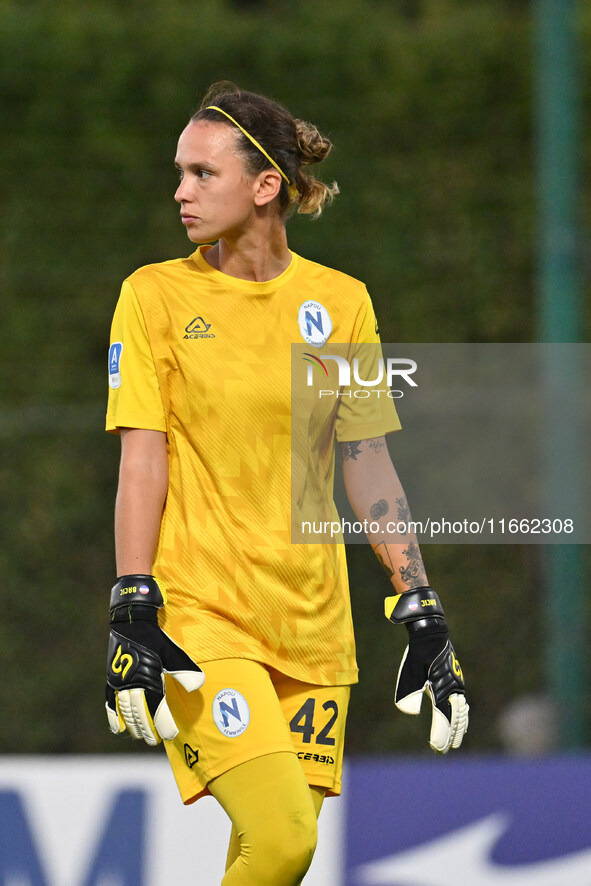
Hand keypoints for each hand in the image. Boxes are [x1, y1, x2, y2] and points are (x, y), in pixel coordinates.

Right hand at [106, 575, 203, 745]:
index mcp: (148, 677)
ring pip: (125, 711)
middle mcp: (131, 683)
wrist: (132, 621)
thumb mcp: (173, 651)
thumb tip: (198, 688)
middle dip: (148, 729)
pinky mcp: (111, 679)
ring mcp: (119, 682)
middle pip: (140, 713)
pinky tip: (119, 729)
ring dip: (133, 725)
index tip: (171, 735)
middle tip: (155, 741)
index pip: (156, 708)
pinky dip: (114, 716)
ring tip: (141, 736)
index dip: (163, 723)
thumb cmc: (156, 637)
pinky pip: (110, 702)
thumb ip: (184, 670)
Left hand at [385, 587, 468, 753]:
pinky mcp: (456, 681)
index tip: (436, 749)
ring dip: (458, 729)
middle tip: (442, 750)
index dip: (441, 736)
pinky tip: (461, 720)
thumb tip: (410, 712)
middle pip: (455, 720)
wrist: (431, 634)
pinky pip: (462, 704)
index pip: (444, 720)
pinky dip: (462, 716)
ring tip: (455, 742)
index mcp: (442, 689)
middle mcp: (454, 689)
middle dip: (450, 737)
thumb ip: (408, 694)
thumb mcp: (409, 673)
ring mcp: (457, 685)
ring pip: (461, 713)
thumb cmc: (417, 655)